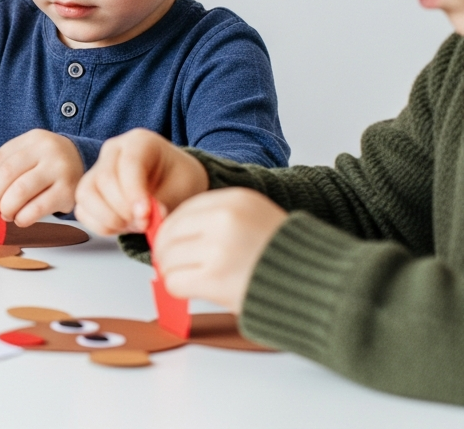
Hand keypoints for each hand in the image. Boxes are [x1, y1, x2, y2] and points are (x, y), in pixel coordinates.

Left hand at [0, 129, 79, 226]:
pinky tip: (20, 219)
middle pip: (8, 174)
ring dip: (6, 207)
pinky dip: (23, 217)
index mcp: (32, 139)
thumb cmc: (48, 164)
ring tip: (5, 214)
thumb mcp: (30, 155)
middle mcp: (47, 150)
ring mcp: (60, 169)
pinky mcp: (69, 191)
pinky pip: (38, 208)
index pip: (0, 159)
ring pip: (21, 191)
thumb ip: (7, 168)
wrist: (85, 164)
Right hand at [75, 129, 208, 234]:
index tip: (146, 215)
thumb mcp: (183, 187)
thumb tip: (146, 218)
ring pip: (86, 194)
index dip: (134, 192)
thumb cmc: (180, 180)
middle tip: (145, 224)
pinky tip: (123, 227)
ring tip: (134, 225)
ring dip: (109, 219)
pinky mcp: (89, 191)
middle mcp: (113, 151)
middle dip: (124, 209)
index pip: (128, 164)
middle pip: (104, 179)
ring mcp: (97, 170)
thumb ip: (166, 201)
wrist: (174, 183)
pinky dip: (101, 225)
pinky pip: (83, 210)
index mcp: (139, 142)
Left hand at [154, 188, 286, 312]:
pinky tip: (194, 290)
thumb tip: (171, 231)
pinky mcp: (215, 279)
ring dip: (174, 272)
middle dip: (168, 253)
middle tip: (173, 266)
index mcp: (235, 200)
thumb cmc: (289, 257)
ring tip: (191, 280)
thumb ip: (218, 219)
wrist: (323, 286)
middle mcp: (225, 219)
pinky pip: (175, 282)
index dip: (173, 231)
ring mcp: (219, 248)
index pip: (183, 211)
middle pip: (170, 234)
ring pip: (169, 259)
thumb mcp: (255, 218)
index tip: (173, 244)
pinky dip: (178, 289)